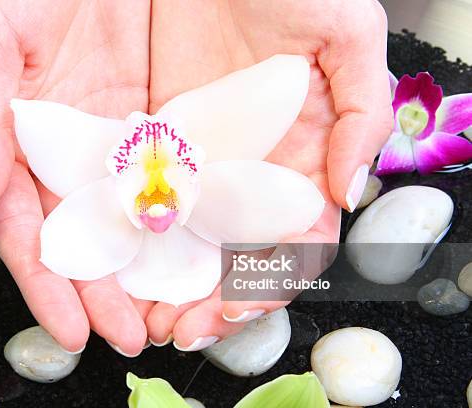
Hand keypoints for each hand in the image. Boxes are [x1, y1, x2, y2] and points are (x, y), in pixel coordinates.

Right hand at [0, 0, 152, 354]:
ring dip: (147, 270)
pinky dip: (183, 218)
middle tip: (132, 336)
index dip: (48, 287)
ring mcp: (115, 145)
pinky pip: (171, 178)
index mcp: (22, 147)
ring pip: (131, 220)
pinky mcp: (157, 125)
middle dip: (105, 295)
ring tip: (170, 312)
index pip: (30, 233)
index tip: (71, 332)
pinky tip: (200, 251)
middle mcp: (69, 157)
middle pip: (85, 240)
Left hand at [145, 0, 392, 348]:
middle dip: (211, 299)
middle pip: (238, 256)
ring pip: (193, 242)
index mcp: (306, 160)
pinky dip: (141, 239)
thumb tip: (349, 193)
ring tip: (144, 313)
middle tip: (177, 327)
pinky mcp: (165, 144)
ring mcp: (209, 163)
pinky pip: (154, 201)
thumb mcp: (347, 36)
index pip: (295, 243)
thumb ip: (362, 114)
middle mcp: (257, 174)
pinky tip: (120, 264)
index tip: (234, 304)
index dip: (269, 282)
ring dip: (172, 283)